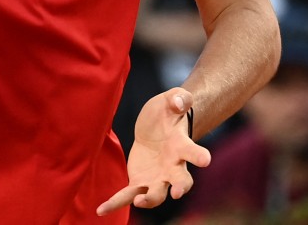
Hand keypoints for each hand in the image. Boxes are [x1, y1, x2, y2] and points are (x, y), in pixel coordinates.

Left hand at [97, 88, 209, 215]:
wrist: (158, 128)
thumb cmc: (168, 112)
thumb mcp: (171, 99)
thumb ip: (179, 98)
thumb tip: (180, 101)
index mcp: (182, 146)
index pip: (193, 151)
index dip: (199, 155)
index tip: (205, 159)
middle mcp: (174, 167)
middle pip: (180, 180)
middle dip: (180, 187)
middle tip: (176, 193)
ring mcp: (158, 178)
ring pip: (156, 194)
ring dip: (149, 200)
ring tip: (138, 202)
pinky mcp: (140, 182)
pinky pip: (128, 195)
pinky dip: (115, 203)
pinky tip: (101, 210)